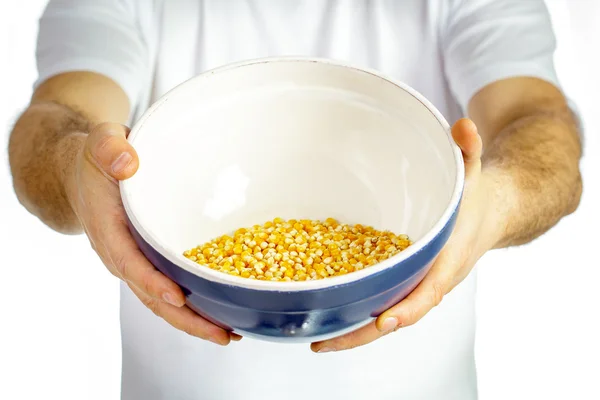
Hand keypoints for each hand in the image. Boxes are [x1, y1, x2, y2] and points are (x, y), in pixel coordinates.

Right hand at [65, 123, 239, 344]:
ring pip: (161, 301)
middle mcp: (120, 254)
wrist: (85, 175)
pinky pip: (168, 287)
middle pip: (150, 295)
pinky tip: (220, 311)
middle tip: (221, 334)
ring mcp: (135, 262)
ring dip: (193, 320)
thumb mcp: (100, 142)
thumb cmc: (98, 160)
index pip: (129, 261)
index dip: (152, 282)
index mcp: (108, 229)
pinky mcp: (149, 260)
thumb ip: (109, 149)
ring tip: (229, 334)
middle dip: (185, 318)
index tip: (178, 298)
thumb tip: (127, 162)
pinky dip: (192, 305)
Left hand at [311, 118, 502, 352]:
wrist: (492, 213)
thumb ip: (469, 150)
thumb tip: (463, 125)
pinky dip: (358, 310)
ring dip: (352, 330)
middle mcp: (430, 280)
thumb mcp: (474, 172)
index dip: (406, 309)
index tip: (382, 321)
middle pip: (395, 317)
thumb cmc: (479, 197)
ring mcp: (416, 283)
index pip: (428, 293)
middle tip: (322, 343)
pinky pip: (381, 299)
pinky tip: (329, 310)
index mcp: (447, 262)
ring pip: (384, 314)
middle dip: (361, 334)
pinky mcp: (405, 278)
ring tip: (315, 338)